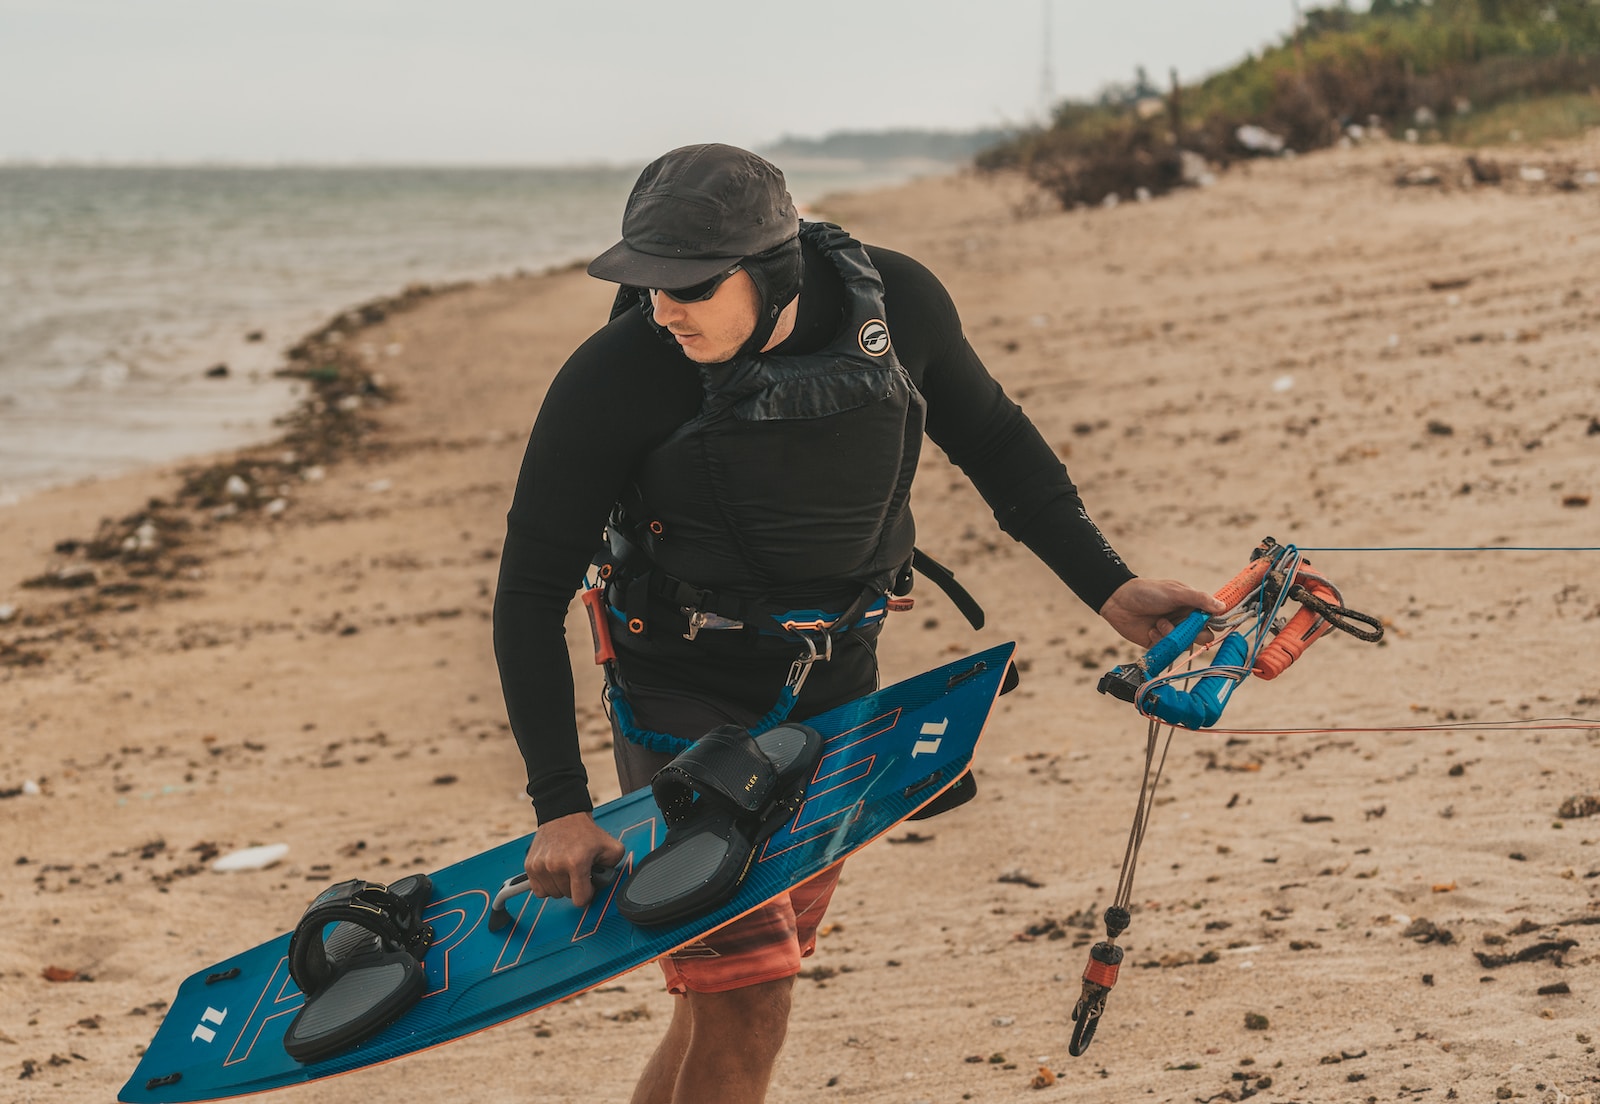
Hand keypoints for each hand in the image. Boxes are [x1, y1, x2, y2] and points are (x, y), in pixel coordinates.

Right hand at [523, 812, 625, 907]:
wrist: (564, 814)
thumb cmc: (586, 832)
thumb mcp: (611, 847)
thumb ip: (614, 868)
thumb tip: (606, 881)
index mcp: (576, 863)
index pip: (580, 900)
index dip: (588, 893)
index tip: (589, 884)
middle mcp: (555, 866)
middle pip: (567, 896)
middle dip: (575, 887)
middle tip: (579, 871)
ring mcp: (540, 866)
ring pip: (552, 894)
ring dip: (561, 886)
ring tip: (567, 870)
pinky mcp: (530, 866)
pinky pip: (539, 890)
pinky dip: (547, 885)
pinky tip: (555, 873)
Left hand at [1098, 577, 1225, 647]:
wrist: (1119, 601)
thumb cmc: (1148, 592)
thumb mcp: (1176, 592)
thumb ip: (1199, 599)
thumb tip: (1222, 607)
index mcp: (1192, 606)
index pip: (1212, 619)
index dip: (1212, 624)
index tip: (1206, 624)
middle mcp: (1185, 620)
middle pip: (1203, 637)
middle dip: (1194, 634)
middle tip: (1184, 627)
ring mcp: (1172, 633)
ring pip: (1186, 645)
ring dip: (1173, 636)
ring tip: (1159, 623)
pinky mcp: (1159, 643)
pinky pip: (1169, 650)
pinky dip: (1160, 641)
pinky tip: (1150, 630)